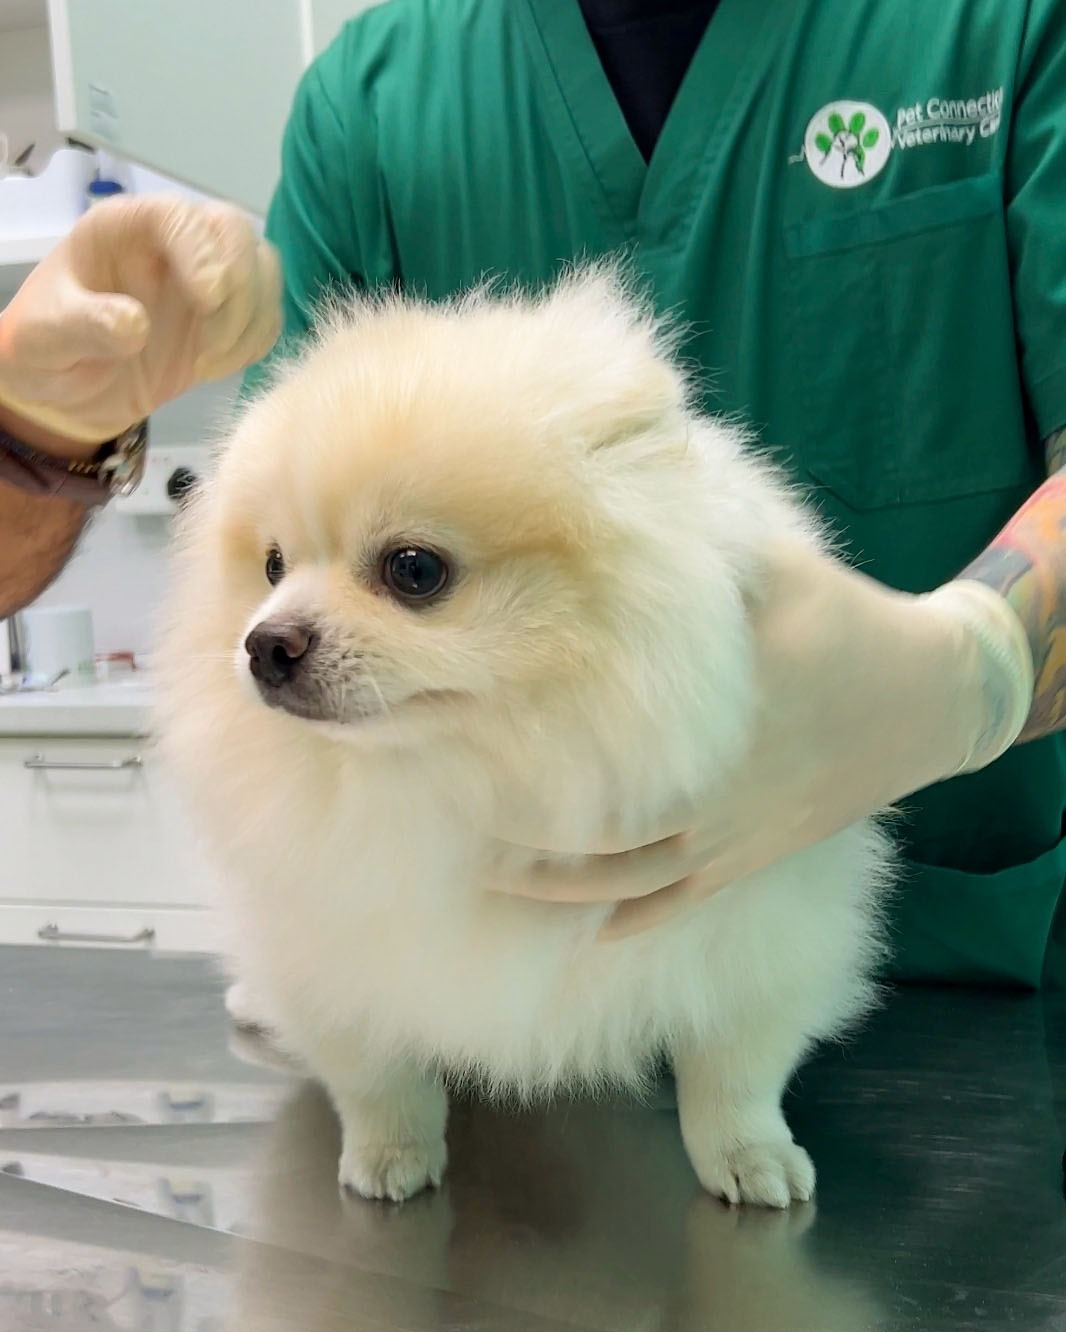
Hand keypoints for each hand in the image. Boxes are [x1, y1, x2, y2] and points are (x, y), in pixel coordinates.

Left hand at [0, 194, 280, 450]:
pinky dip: (255, 342)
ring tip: (209, 364)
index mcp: (123, 228)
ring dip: (251, 319)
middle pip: (234, 231)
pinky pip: (267, 314)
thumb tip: (136, 325)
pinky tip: (216, 368)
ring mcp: (206, 277)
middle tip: (212, 345)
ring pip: (263, 269)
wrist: (68, 388)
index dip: (203, 251)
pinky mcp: (229, 314)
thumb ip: (83, 326)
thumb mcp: (43, 338)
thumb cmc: (47, 349)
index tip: (208, 302)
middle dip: (240, 287)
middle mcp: (172, 243)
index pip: (177, 215)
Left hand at [498, 540, 1033, 937]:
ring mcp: (731, 830)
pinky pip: (683, 898)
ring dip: (560, 884)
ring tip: (494, 875)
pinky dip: (633, 918)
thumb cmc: (845, 624)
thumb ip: (703, 545)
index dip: (526, 736)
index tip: (468, 727)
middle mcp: (709, 783)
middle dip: (523, 824)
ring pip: (628, 874)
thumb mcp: (778, 565)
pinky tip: (588, 931)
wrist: (928, 699)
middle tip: (456, 811)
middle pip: (598, 820)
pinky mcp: (752, 854)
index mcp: (703, 712)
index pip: (599, 733)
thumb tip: (618, 510)